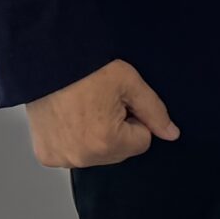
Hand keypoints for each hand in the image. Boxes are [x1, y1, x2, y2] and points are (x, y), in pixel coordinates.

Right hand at [23, 58, 179, 167]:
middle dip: (117, 130)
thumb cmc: (87, 68)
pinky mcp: (47, 156)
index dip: (135, 118)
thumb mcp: (130, 83)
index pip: (142, 141)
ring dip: (96, 137)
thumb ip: (155, 111)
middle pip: (119, 152)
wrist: (48, 60)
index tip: (119, 101)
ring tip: (83, 108)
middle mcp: (82, 158)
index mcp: (106, 143)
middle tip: (100, 102)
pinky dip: (74, 139)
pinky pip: (73, 154)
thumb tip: (172, 134)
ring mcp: (62, 158)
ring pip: (97, 155)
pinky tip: (69, 116)